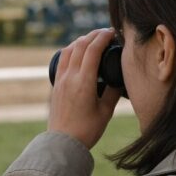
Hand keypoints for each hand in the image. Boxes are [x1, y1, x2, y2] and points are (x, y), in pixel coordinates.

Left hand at [48, 28, 121, 148]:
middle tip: (106, 32)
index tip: (113, 32)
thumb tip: (120, 77)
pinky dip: (71, 49)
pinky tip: (77, 51)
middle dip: (94, 35)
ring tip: (94, 38)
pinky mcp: (56, 84)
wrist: (63, 142)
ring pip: (69, 50)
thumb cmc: (86, 130)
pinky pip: (62, 59)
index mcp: (84, 82)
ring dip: (82, 40)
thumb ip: (114, 91)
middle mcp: (70, 77)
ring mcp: (60, 80)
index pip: (93, 50)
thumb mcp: (106, 111)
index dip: (103, 37)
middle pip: (80, 45)